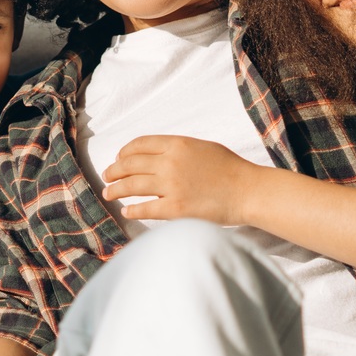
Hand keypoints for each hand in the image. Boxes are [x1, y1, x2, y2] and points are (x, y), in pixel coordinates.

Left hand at [101, 134, 255, 223]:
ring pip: (132, 186)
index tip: (119, 159)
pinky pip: (145, 209)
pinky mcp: (175, 208)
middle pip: (130, 165)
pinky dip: (132, 210)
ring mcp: (171, 186)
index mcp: (177, 144)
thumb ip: (177, 149)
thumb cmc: (229, 168)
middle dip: (114, 171)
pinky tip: (127, 211)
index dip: (124, 152)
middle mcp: (169, 163)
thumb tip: (155, 156)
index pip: (139, 145)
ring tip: (109, 194)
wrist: (248, 190)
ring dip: (116, 190)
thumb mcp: (201, 147)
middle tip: (107, 177)